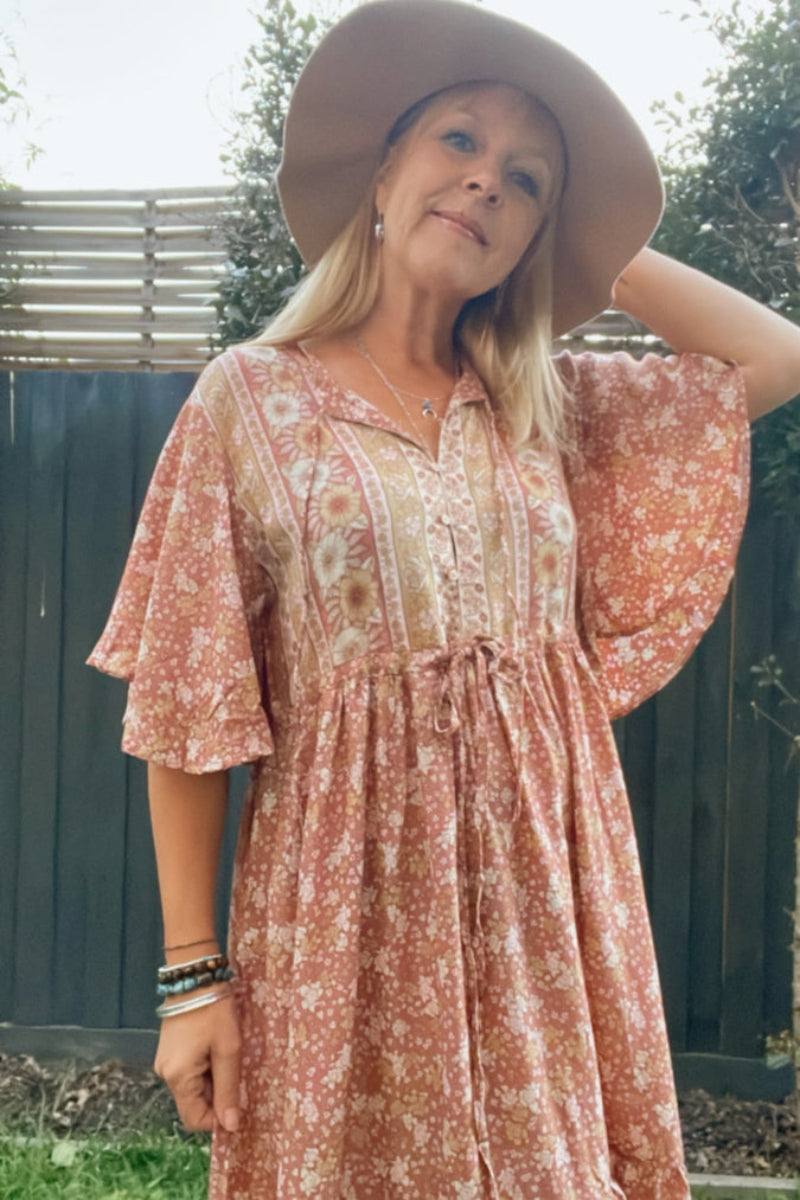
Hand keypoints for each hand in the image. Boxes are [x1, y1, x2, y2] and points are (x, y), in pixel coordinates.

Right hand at [154, 990, 241, 1132]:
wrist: (195, 977)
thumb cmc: (214, 1011)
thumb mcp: (228, 1049)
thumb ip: (228, 1089)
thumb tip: (230, 1127)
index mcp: (178, 1077)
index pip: (194, 1119)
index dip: (218, 1118)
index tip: (239, 1102)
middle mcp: (166, 1074)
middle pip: (194, 1103)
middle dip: (218, 1095)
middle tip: (237, 1072)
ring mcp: (165, 1061)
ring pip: (193, 1087)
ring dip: (213, 1080)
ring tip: (229, 1056)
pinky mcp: (170, 1050)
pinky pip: (189, 1072)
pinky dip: (206, 1068)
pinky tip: (218, 1049)